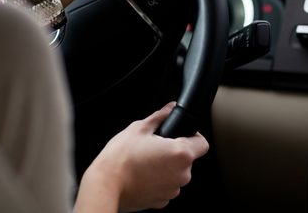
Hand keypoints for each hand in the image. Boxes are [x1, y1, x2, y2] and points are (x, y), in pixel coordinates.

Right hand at [74, 102, 208, 212]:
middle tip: (155, 147)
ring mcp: (172, 190)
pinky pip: (166, 186)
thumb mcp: (139, 128)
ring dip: (167, 167)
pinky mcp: (162, 201)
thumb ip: (160, 116)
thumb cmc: (120, 158)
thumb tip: (170, 107)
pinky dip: (158, 181)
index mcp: (181, 154)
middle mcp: (182, 174)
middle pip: (188, 158)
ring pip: (176, 173)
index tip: (182, 135)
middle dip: (175, 151)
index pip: (202, 143)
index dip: (194, 136)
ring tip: (146, 161)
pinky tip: (143, 175)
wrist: (104, 185)